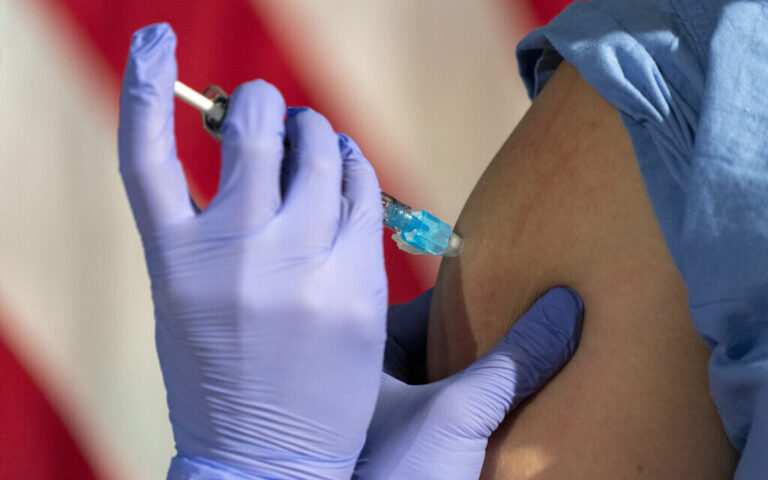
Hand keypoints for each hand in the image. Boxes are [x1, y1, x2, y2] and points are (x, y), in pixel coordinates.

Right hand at [119, 24, 387, 478]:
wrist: (267, 456)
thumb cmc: (219, 377)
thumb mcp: (185, 301)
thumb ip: (205, 230)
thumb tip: (246, 161)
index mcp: (173, 261)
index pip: (146, 152)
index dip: (149, 87)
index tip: (157, 42)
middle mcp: (232, 255)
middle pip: (250, 135)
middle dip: (261, 106)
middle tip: (267, 106)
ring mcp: (298, 269)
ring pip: (316, 157)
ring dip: (315, 131)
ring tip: (313, 132)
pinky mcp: (354, 288)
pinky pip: (362, 199)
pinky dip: (355, 170)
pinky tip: (349, 166)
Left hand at [354, 287, 582, 479]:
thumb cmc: (395, 474)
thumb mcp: (459, 412)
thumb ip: (512, 362)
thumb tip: (565, 307)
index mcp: (368, 360)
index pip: (425, 311)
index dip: (471, 302)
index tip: (513, 289)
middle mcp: (377, 387)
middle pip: (442, 348)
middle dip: (483, 341)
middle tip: (530, 324)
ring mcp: (397, 423)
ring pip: (450, 385)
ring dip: (485, 379)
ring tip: (533, 360)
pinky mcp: (416, 454)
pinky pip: (454, 418)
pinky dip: (481, 410)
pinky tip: (516, 406)